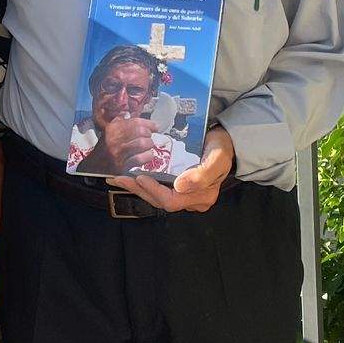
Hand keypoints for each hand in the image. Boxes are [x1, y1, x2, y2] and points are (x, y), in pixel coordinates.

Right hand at [93, 116, 163, 173]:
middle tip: (149, 138)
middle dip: (148, 135)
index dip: (149, 123)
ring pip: (142, 143)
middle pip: (140, 131)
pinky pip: (140, 158)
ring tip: (148, 146)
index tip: (155, 126)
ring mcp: (118, 153)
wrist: (95, 167)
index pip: (135, 122)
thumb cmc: (106, 147)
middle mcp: (114, 139)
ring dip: (149, 145)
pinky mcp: (122, 166)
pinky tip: (147, 155)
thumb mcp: (110, 131)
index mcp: (113, 128)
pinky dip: (148, 156)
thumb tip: (129, 113)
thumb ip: (119, 121)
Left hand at [108, 127, 234, 212]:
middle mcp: (191, 199)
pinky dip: (143, 182)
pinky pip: (158, 188)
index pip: (171, 201)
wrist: (225, 141)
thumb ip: (201, 175)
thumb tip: (180, 186)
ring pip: (156, 195)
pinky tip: (130, 175)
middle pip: (160, 200)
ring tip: (118, 178)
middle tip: (118, 178)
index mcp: (201, 197)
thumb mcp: (217, 159)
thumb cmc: (222, 149)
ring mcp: (184, 194)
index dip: (153, 190)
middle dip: (138, 189)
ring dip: (136, 187)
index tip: (139, 177)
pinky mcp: (177, 186)